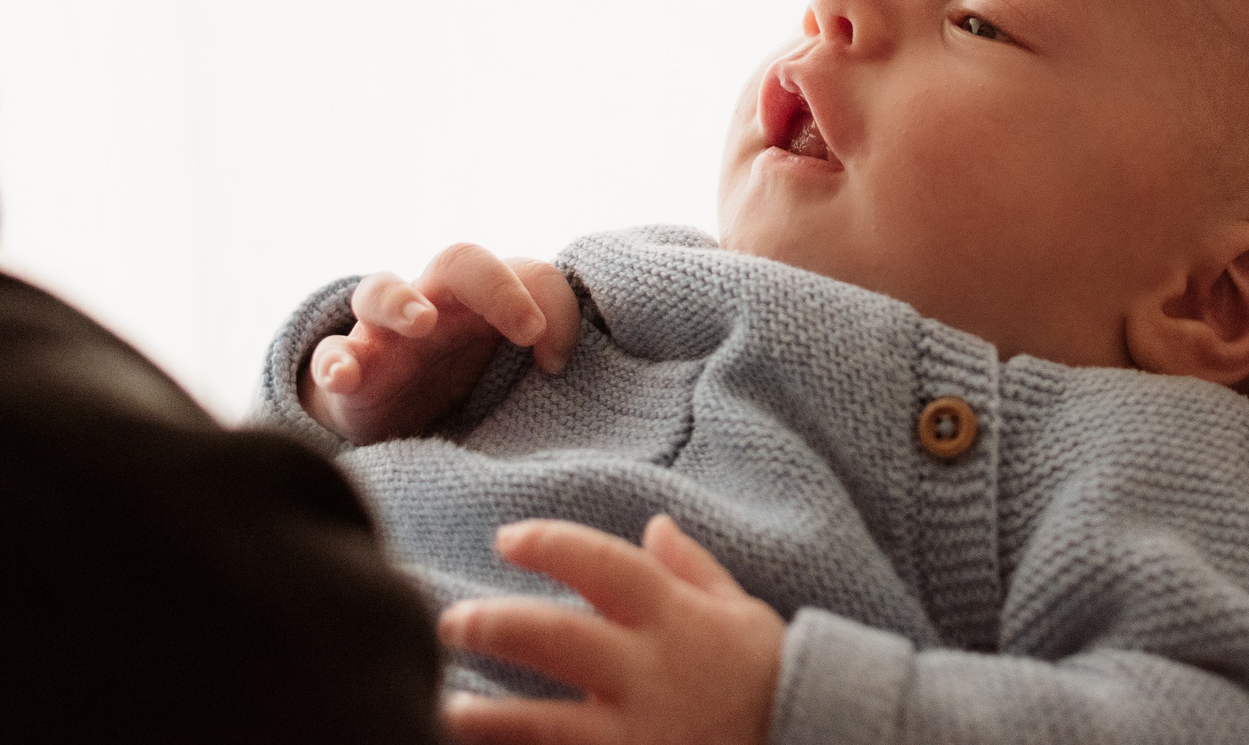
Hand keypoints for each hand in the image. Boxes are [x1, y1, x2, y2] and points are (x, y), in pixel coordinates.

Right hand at [301, 244, 582, 444]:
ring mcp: (385, 335)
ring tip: (422, 322)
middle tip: (526, 328)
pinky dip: (333, 361)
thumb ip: (542, 350)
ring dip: (400, 300)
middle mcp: (435, 305)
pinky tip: (344, 377)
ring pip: (379, 291)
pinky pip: (328, 354)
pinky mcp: (349, 373)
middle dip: (494, 285)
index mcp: (484, 301)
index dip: (553, 305)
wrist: (395, 423)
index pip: (526, 272)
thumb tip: (558, 361)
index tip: (556, 362)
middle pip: (458, 261)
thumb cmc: (465, 381)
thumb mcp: (510, 368)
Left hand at [438, 516, 785, 744]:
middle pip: (555, 639)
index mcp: (675, 618)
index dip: (550, 545)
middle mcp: (649, 672)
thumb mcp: (741, 614)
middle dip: (494, 626)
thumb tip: (654, 525)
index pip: (603, 565)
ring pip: (542, 725)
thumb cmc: (768, 679)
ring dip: (486, 718)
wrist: (808, 744)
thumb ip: (693, 569)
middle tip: (449, 622)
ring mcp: (635, 735)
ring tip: (441, 709)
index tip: (507, 538)